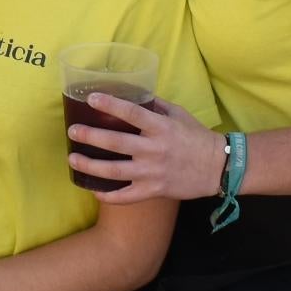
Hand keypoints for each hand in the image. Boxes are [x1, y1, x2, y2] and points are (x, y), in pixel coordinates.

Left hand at [65, 91, 223, 202]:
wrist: (218, 168)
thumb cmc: (197, 137)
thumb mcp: (179, 114)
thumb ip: (156, 105)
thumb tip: (133, 93)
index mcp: (160, 128)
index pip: (131, 113)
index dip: (110, 105)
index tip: (91, 99)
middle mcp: (154, 150)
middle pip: (115, 142)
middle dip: (90, 136)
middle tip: (73, 131)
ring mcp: (152, 172)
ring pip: (114, 171)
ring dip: (90, 165)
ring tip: (73, 159)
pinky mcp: (153, 191)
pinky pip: (126, 197)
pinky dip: (107, 195)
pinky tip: (93, 189)